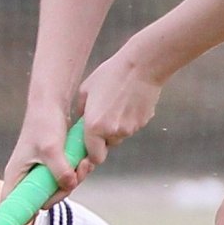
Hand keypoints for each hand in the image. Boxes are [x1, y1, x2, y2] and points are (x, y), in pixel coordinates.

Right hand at [2, 101, 85, 203]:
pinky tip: (83, 161)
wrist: (52, 104)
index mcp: (16, 174)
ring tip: (82, 164)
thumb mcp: (52, 148)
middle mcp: (25, 176)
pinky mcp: (53, 167)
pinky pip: (65, 180)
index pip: (10, 204)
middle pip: (39, 202)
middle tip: (72, 180)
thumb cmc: (44, 124)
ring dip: (72, 182)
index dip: (20, 214)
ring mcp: (39, 173)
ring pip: (56, 191)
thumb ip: (60, 170)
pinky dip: (76, 174)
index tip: (38, 211)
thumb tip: (70, 185)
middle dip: (59, 194)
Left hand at [74, 46, 164, 170]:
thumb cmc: (111, 75)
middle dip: (103, 138)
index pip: (94, 157)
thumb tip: (80, 124)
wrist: (141, 67)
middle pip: (107, 146)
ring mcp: (130, 129)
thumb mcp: (85, 91)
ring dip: (116, 129)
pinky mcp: (143, 123)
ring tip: (116, 105)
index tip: (90, 145)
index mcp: (95, 127)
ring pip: (120, 136)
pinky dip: (128, 120)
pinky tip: (127, 102)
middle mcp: (113, 133)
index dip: (91, 153)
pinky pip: (132, 127)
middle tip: (102, 119)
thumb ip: (80, 112)